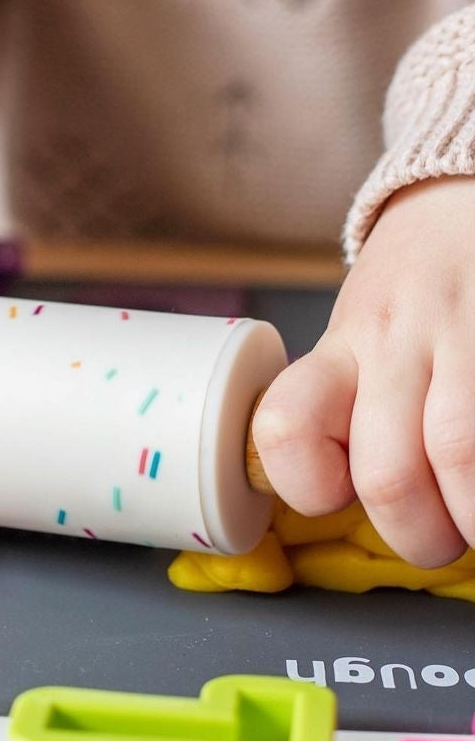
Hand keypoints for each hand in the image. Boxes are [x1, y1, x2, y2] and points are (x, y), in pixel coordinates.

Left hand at [253, 176, 474, 567]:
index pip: (284, 425)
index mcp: (339, 348)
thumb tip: (348, 494)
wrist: (468, 198)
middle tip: (440, 541)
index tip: (337, 497)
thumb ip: (346, 401)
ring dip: (474, 519)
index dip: (305, 484)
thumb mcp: (358, 333)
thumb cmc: (413, 288)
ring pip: (460, 456)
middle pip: (387, 474)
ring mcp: (463, 333)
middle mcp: (393, 341)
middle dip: (418, 535)